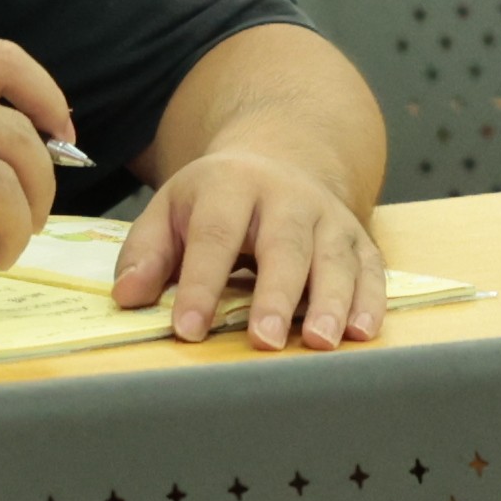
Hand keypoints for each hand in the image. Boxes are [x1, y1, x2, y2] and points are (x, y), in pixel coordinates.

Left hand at [116, 151, 382, 348]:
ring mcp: (329, 217)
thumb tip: (129, 297)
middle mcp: (287, 198)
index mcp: (231, 186)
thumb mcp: (172, 210)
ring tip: (319, 342)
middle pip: (284, 246)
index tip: (188, 329)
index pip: (215, 235)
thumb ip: (147, 252)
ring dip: (331, 301)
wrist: (282, 157)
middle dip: (275, 295)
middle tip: (263, 339)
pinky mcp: (358, 238)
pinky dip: (371, 301)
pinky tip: (363, 333)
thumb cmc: (219, 200)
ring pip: (334, 259)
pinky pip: (371, 269)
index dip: (201, 284)